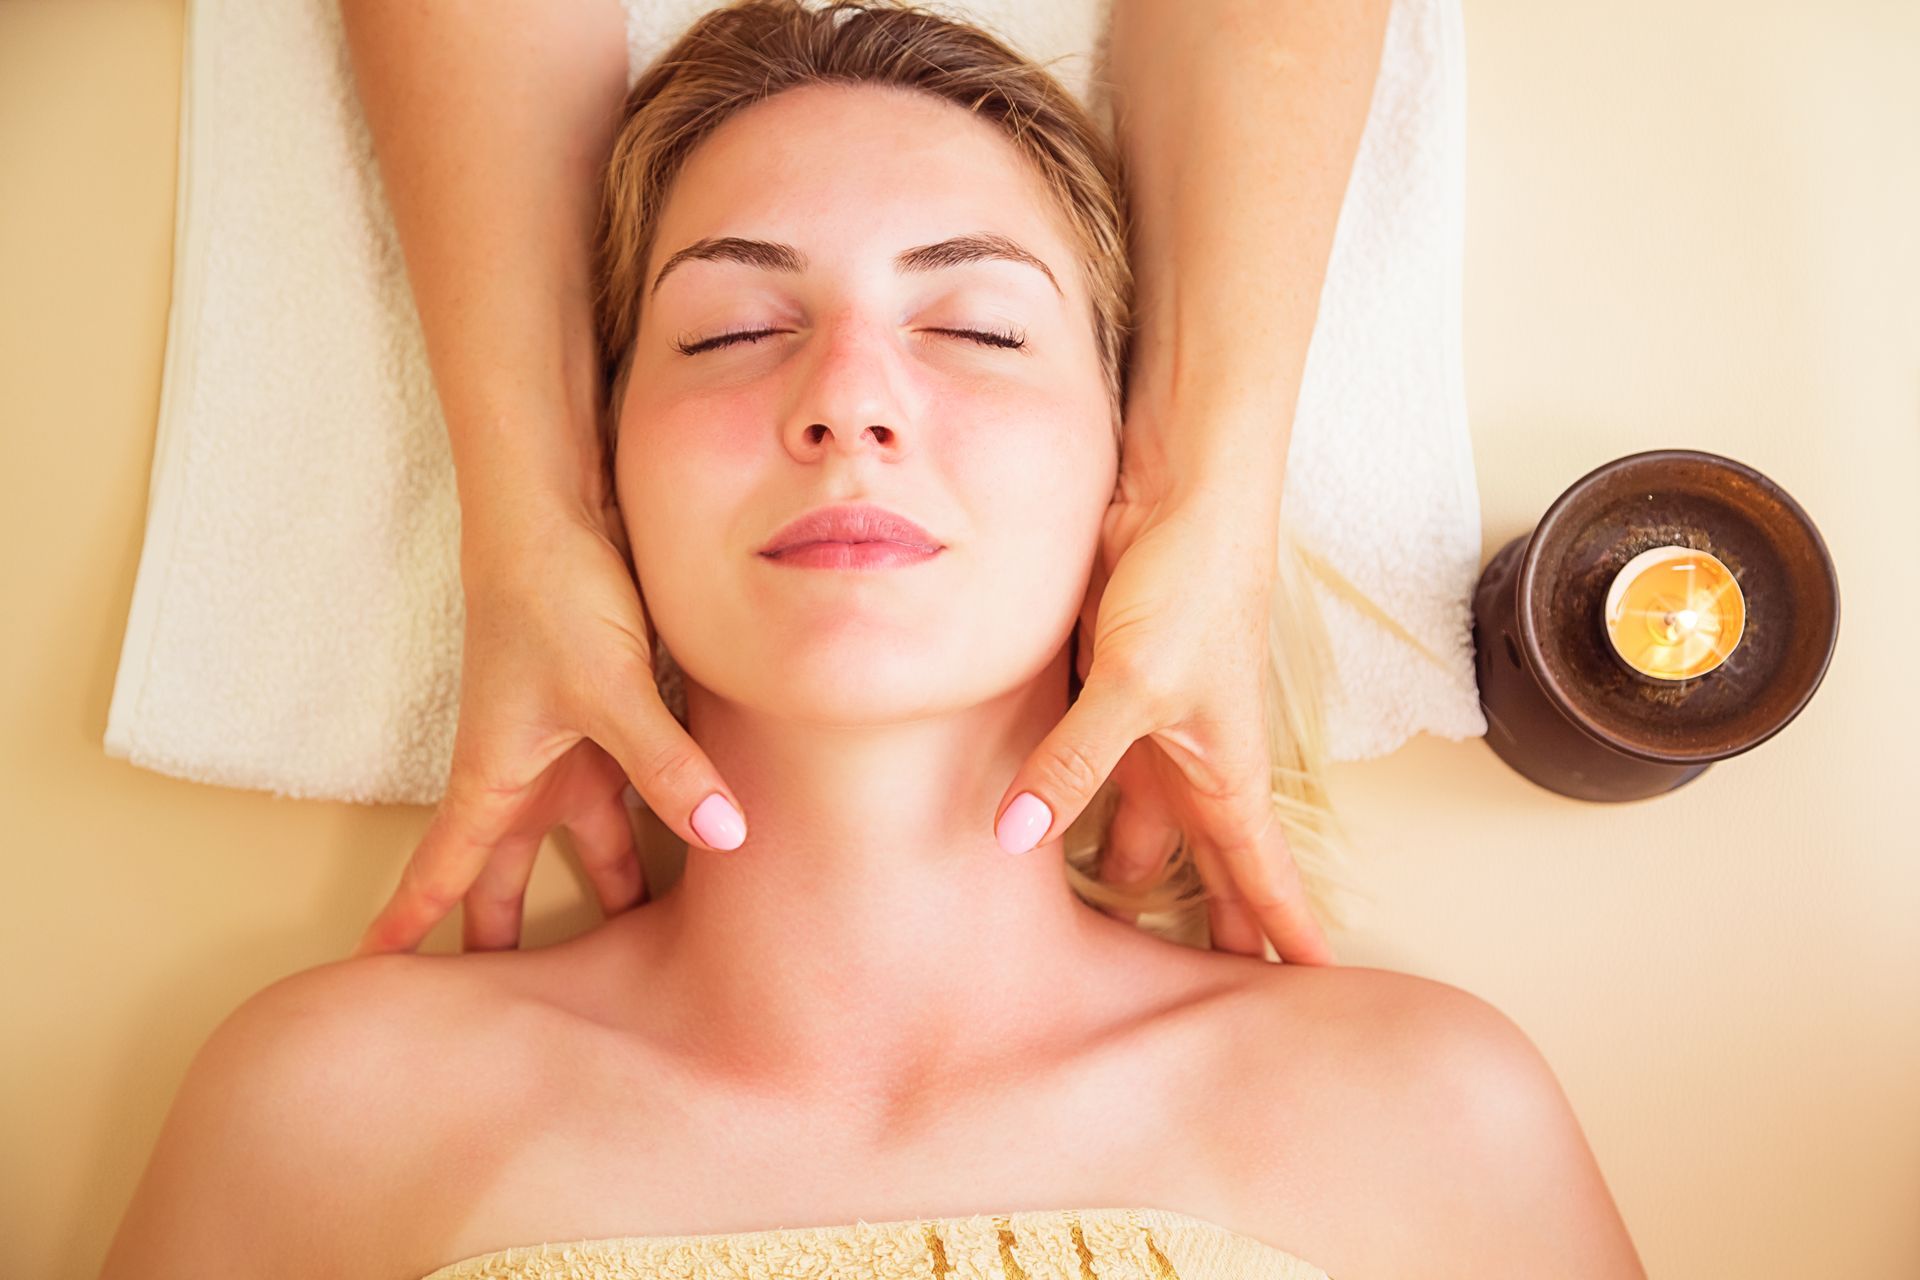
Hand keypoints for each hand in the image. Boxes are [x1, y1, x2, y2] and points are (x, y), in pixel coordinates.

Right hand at [349, 495, 746, 955]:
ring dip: (606, 884)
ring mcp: (567, 741)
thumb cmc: (550, 594)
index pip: (443, 872)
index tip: (372, 982)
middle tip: (519, 1009)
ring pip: (585, 834)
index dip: (410, 929)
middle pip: (512, 873)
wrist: (554, 506)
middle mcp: (525, 769)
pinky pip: (630, 786)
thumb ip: (665, 767)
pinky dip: (654, 821)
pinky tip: (698, 841)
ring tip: (638, 946)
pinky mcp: (609, 710)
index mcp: (496, 777)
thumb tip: (724, 838)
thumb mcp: (610, 689)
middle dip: (510, 935)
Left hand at [992, 468, 1334, 963]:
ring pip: (1137, 825)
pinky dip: (1066, 801)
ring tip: (1097, 940)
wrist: (1178, 492)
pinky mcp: (1103, 693)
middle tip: (1186, 998)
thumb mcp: (1132, 686)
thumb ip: (1074, 763)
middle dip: (1205, 932)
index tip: (1312, 995)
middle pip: (1202, 872)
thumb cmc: (1192, 585)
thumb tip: (1015, 837)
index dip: (1289, 939)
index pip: (1266, 880)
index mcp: (1226, 776)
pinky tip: (1030, 831)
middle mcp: (1193, 763)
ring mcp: (1148, 729)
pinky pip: (1084, 767)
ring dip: (1123, 873)